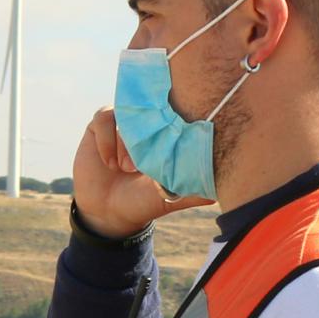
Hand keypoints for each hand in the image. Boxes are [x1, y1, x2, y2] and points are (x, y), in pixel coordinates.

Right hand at [72, 108, 212, 240]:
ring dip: (126, 141)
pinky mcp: (100, 124)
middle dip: (149, 130)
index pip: (175, 109)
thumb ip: (192, 192)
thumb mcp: (170, 197)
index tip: (171, 137)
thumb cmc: (143, 202)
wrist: (108, 212)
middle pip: (151, 105)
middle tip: (142, 165)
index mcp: (166, 134)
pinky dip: (107, 140)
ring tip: (126, 169)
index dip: (175, 115)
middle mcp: (146, 123)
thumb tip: (218, 192)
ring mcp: (123, 122)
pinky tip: (110, 163)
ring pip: (127, 114)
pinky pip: (104, 118)